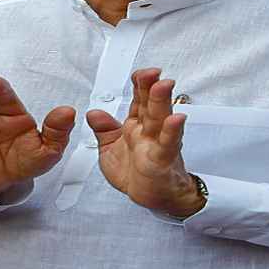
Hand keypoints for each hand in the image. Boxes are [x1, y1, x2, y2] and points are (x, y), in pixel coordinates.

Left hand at [87, 68, 204, 217]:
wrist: (153, 197)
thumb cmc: (136, 173)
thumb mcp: (110, 150)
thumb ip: (103, 130)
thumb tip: (93, 113)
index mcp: (136, 126)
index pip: (138, 100)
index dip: (139, 85)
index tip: (139, 73)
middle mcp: (148, 131)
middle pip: (149, 104)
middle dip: (150, 86)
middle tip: (151, 72)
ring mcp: (157, 143)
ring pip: (160, 118)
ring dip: (161, 101)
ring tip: (163, 85)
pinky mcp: (163, 160)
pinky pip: (167, 144)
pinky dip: (172, 131)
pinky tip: (175, 120)